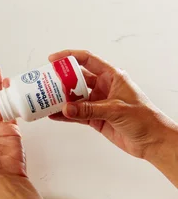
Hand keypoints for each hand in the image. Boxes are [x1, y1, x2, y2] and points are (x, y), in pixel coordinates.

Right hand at [49, 50, 177, 159]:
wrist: (152, 141)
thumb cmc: (144, 119)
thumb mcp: (116, 109)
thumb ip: (89, 109)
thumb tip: (66, 108)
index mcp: (111, 76)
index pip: (87, 60)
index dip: (69, 57)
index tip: (53, 59)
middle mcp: (103, 87)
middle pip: (77, 78)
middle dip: (61, 79)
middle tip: (45, 81)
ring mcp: (97, 103)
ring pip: (74, 97)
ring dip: (61, 98)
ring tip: (45, 98)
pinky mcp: (95, 118)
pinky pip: (76, 114)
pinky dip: (65, 114)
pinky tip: (54, 114)